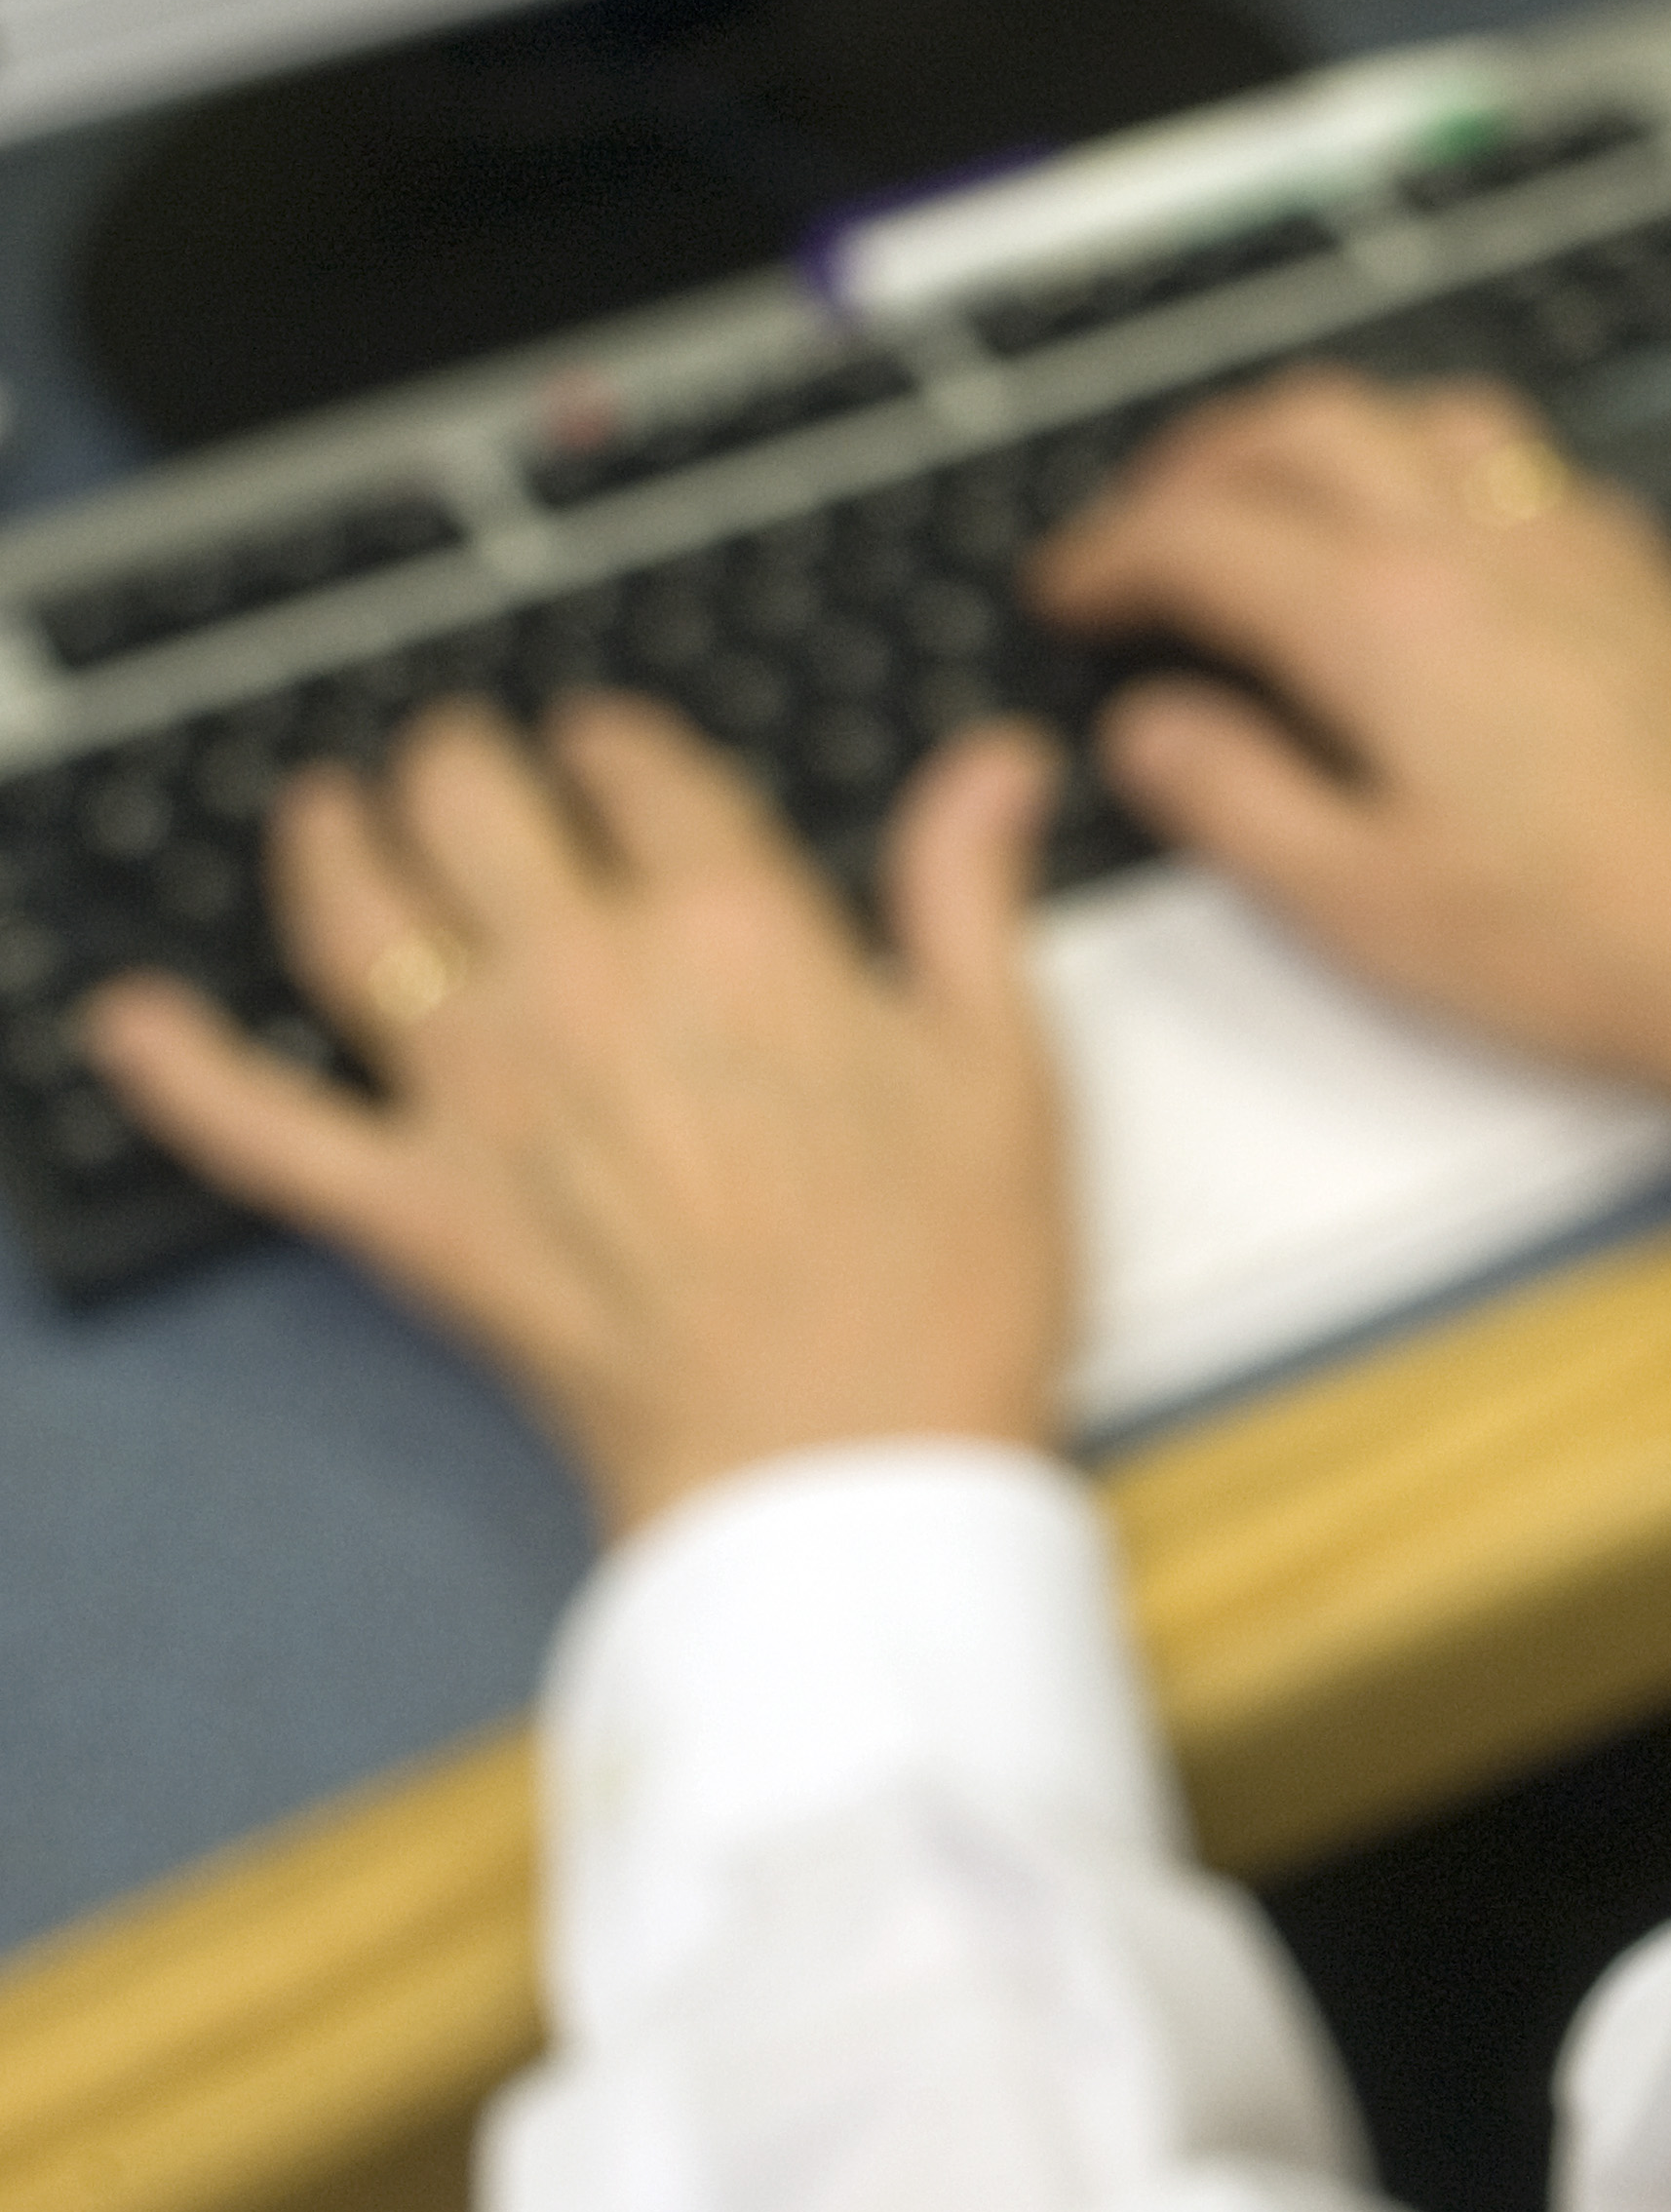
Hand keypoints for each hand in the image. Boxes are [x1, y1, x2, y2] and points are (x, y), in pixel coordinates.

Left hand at [78, 698, 1071, 1536]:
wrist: (844, 1474)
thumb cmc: (940, 1293)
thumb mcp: (1002, 1066)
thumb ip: (968, 893)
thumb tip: (992, 769)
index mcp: (735, 930)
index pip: (638, 768)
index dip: (615, 737)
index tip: (612, 745)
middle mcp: (584, 982)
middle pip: (471, 802)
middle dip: (462, 760)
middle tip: (466, 764)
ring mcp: (480, 1096)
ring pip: (351, 913)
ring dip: (325, 841)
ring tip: (326, 814)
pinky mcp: (413, 1213)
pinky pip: (259, 1124)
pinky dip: (180, 1069)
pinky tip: (129, 1021)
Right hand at [1031, 368, 1670, 1125]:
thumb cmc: (1585, 935)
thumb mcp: (1357, 902)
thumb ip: (1229, 797)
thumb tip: (1151, 729)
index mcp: (1384, 620)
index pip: (1200, 535)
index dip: (1108, 554)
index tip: (1068, 591)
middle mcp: (1474, 546)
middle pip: (1298, 428)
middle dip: (1193, 463)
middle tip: (1139, 528)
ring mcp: (1566, 540)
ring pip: (1412, 412)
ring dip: (1316, 434)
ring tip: (1267, 494)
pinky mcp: (1634, 567)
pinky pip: (1510, 456)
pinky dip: (1427, 459)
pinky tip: (1424, 526)